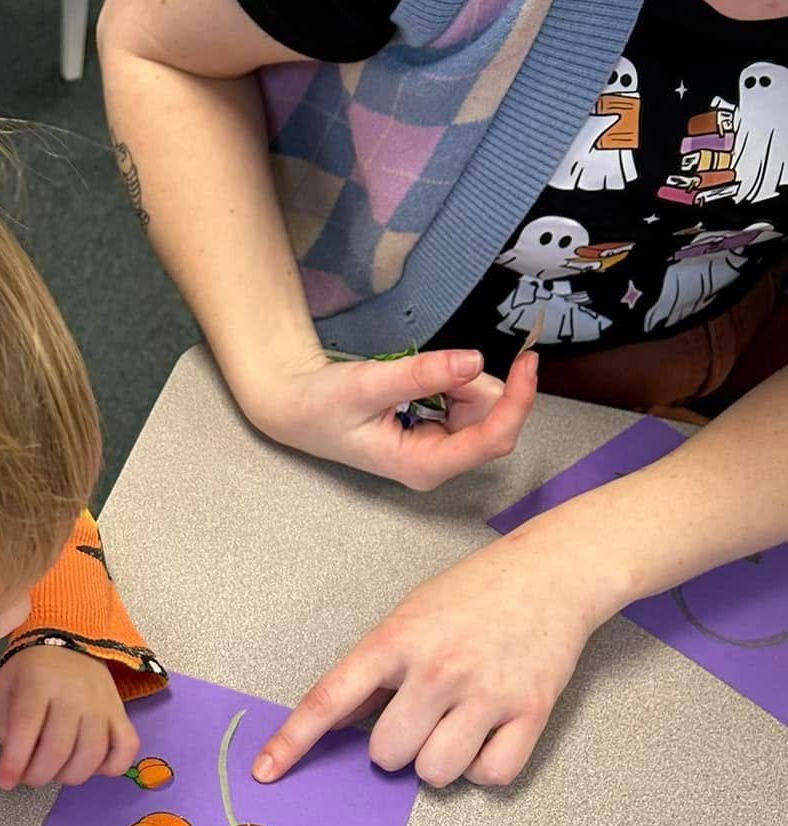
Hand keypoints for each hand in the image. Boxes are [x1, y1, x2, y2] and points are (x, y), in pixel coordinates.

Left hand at [0, 646, 138, 789]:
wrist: (70, 642)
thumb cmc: (31, 671)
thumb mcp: (4, 688)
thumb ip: (3, 724)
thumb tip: (16, 760)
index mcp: (38, 683)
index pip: (26, 727)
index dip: (14, 762)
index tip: (4, 782)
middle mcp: (74, 694)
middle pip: (58, 748)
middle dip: (38, 775)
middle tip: (27, 777)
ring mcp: (102, 704)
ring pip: (92, 754)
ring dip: (69, 776)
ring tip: (54, 772)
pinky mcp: (120, 713)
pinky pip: (127, 747)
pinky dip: (112, 767)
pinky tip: (91, 767)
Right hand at [250, 347, 538, 492]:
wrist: (297, 409)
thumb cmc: (323, 405)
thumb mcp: (367, 385)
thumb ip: (421, 374)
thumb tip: (474, 361)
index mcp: (424, 464)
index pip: (492, 439)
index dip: (518, 401)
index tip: (528, 361)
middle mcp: (440, 463)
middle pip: (491, 419)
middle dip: (472, 385)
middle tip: (426, 369)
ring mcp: (441, 450)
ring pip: (483, 408)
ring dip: (460, 382)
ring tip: (413, 380)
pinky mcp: (439, 434)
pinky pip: (468, 402)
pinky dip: (455, 383)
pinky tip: (419, 386)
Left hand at [250, 524, 602, 788]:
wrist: (554, 571)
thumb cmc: (475, 593)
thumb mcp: (410, 617)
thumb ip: (375, 671)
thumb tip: (335, 721)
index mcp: (397, 640)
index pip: (330, 698)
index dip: (293, 741)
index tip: (266, 772)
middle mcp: (437, 668)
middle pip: (387, 754)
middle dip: (396, 746)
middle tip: (419, 716)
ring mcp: (485, 692)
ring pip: (435, 772)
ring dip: (439, 761)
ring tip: (456, 724)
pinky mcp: (530, 711)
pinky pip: (490, 775)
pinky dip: (484, 768)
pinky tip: (488, 735)